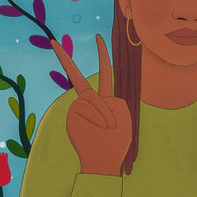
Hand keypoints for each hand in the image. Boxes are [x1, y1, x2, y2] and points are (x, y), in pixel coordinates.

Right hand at [52, 35, 131, 176]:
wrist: (104, 160)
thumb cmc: (116, 143)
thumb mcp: (123, 119)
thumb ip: (112, 103)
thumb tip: (95, 99)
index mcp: (106, 100)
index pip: (104, 74)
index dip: (102, 55)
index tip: (98, 37)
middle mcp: (90, 101)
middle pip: (80, 76)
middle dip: (82, 57)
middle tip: (79, 38)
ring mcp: (79, 107)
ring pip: (94, 99)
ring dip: (104, 114)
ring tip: (110, 128)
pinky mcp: (73, 114)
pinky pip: (88, 108)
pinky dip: (99, 116)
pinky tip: (103, 128)